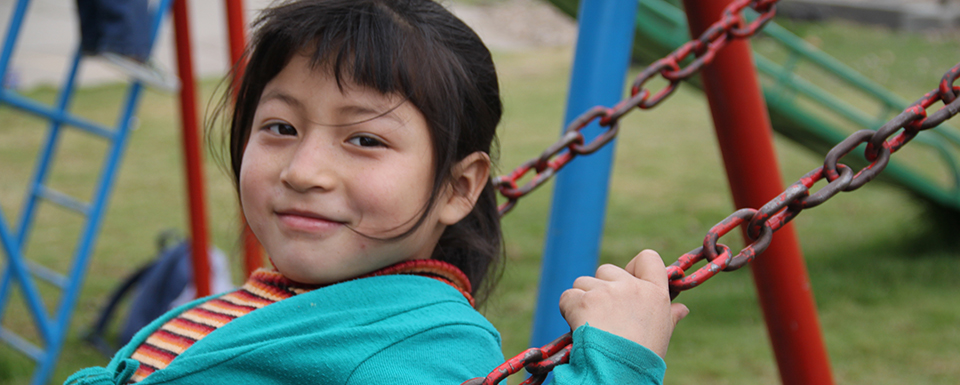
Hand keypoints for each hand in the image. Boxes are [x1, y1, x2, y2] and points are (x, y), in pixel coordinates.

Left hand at [558, 249, 688, 357]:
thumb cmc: (641, 357)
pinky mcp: (584, 300)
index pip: (648, 258)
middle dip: (600, 287)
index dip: (632, 266)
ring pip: (583, 281)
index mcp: (655, 293)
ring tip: (591, 324)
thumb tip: (682, 309)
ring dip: (582, 299)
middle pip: (607, 269)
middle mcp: (632, 287)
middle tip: (604, 314)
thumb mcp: (662, 335)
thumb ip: (670, 316)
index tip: (626, 282)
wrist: (618, 373)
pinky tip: (578, 327)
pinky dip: (569, 309)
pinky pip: (568, 296)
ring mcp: (607, 292)